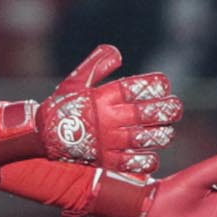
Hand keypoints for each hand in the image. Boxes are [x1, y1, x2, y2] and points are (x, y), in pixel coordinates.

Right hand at [0, 44, 182, 173]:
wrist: (41, 138)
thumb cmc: (61, 107)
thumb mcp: (75, 81)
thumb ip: (97, 65)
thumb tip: (117, 53)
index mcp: (104, 97)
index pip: (137, 87)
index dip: (156, 85)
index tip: (165, 85)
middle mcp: (110, 119)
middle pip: (149, 113)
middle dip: (168, 110)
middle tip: (175, 108)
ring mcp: (110, 142)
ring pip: (148, 139)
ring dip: (162, 134)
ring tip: (166, 131)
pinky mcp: (108, 162)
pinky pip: (136, 163)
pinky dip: (148, 159)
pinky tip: (151, 154)